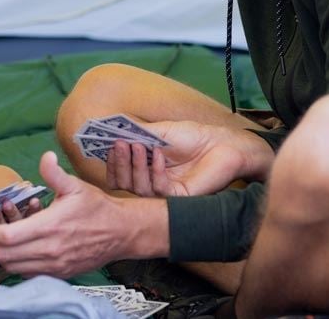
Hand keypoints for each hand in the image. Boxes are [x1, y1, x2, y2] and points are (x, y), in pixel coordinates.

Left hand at [0, 152, 164, 276]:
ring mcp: (54, 265)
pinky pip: (27, 273)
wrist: (121, 232)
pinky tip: (13, 249)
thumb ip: (54, 173)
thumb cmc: (97, 208)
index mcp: (50, 227)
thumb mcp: (75, 186)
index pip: (6, 238)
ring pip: (13, 267)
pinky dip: (14, 263)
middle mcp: (49, 250)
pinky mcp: (59, 273)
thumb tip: (45, 156)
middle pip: (4, 256)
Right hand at [105, 120, 272, 196]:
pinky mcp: (178, 197)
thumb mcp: (158, 131)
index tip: (109, 144)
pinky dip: (155, 170)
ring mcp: (164, 192)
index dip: (112, 162)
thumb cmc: (191, 136)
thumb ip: (135, 135)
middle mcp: (151, 183)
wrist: (220, 142)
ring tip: (138, 145)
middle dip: (119, 164)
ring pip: (137, 189)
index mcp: (144, 169)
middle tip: (119, 144)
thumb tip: (110, 134)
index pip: (119, 174)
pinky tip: (159, 154)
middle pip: (123, 184)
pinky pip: (158, 189)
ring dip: (134, 165)